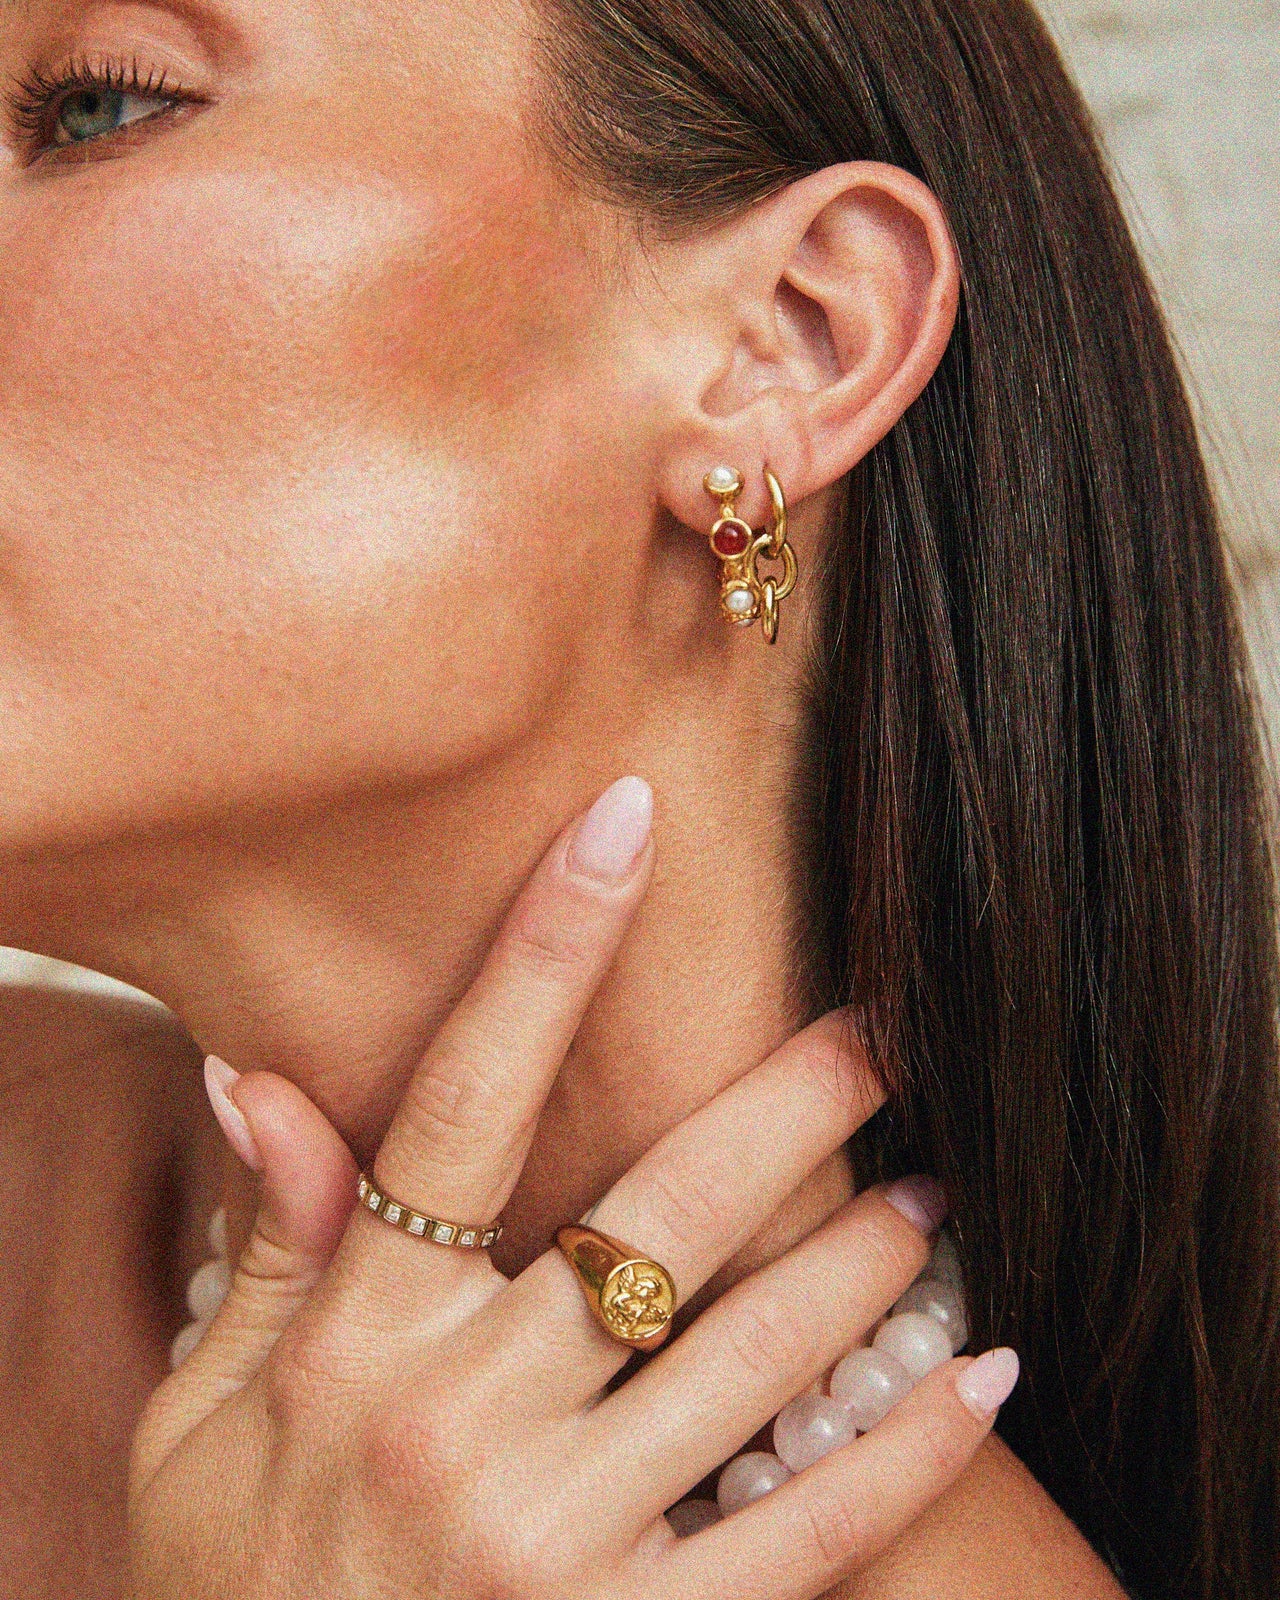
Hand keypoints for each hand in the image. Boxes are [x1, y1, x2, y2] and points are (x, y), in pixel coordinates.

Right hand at [130, 777, 1016, 1599]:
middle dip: (785, 1106)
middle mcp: (459, 1419)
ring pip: (754, 1356)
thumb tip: (256, 1078)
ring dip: (861, 1263)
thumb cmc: (232, 1587)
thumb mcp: (203, 1419)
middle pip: (657, 1213)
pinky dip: (905, 1450)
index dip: (548, 950)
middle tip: (877, 1033)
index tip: (627, 824)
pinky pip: (802, 1535)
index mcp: (360, 1338)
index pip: (463, 1100)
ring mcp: (553, 1539)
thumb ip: (270, 1251)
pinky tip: (982, 1377)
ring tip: (931, 1196)